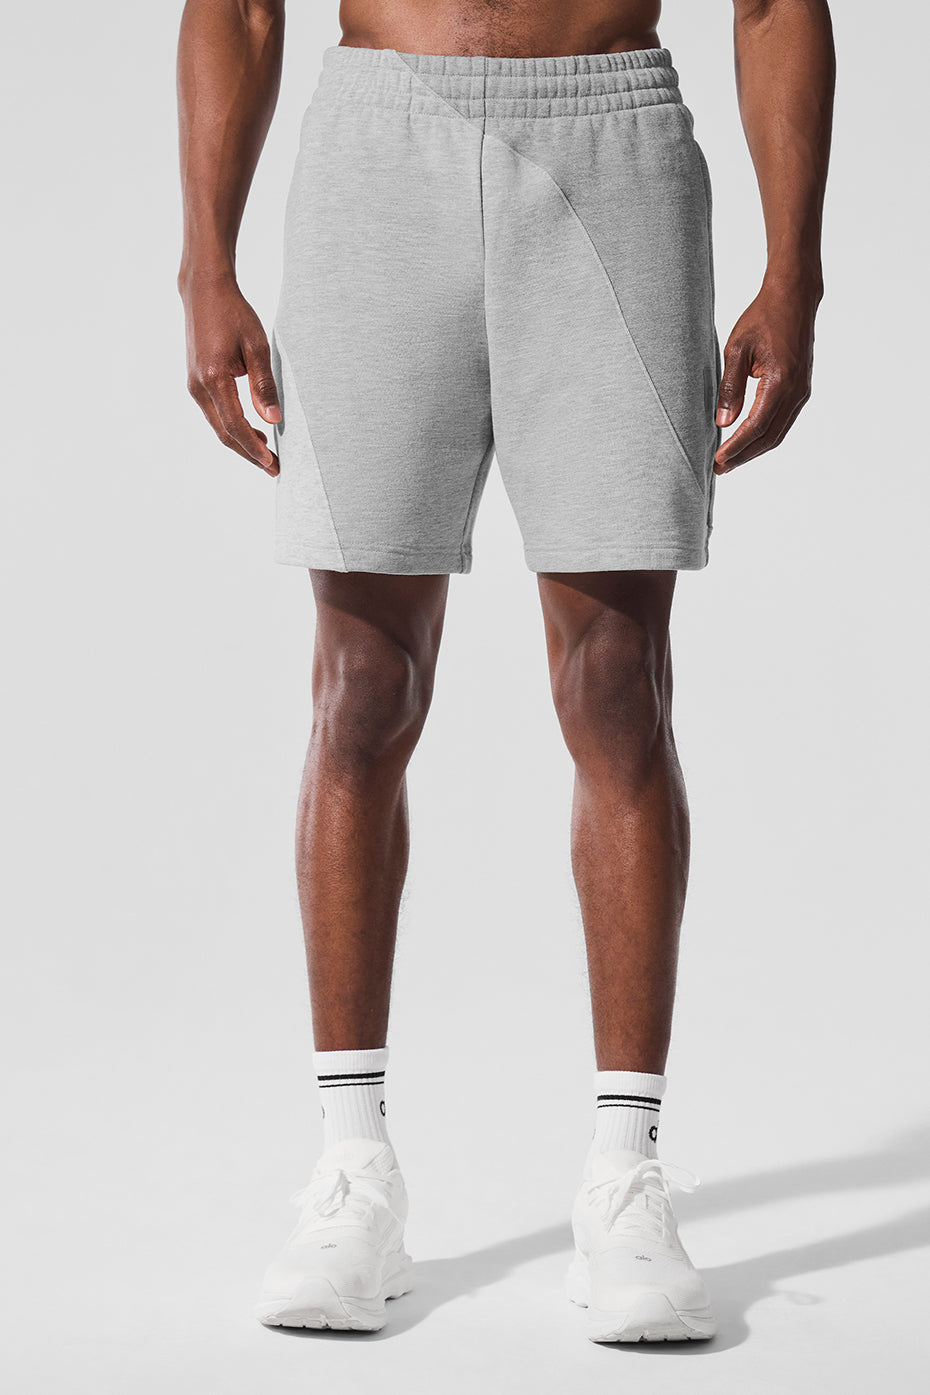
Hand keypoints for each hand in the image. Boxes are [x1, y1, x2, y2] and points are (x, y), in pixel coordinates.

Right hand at [181, 274, 280, 475]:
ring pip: (218, 425)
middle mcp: (198, 386)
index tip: (271, 462)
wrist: (204, 292)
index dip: (253, 447)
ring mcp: (193, 385)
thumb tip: (272, 419)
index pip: (235, 425)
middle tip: (273, 467)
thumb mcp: (256, 346)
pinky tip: (251, 431)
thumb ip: (263, 385)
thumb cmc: (233, 314)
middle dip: (249, 453)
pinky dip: (232, 427)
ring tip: (266, 454)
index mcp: (214, 377)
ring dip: (241, 442)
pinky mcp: (195, 382)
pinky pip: (215, 413)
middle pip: (224, 432)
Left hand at [714, 277, 818, 473]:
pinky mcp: (801, 389)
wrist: (794, 298)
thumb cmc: (763, 317)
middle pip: (769, 437)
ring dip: (754, 449)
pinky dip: (765, 435)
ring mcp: (802, 391)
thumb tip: (722, 422)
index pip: (756, 426)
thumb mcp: (736, 349)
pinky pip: (783, 421)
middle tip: (720, 469)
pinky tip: (747, 440)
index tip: (718, 461)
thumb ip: (730, 387)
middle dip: (744, 456)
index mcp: (780, 381)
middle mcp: (796, 391)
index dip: (736, 447)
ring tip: (731, 460)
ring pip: (778, 432)